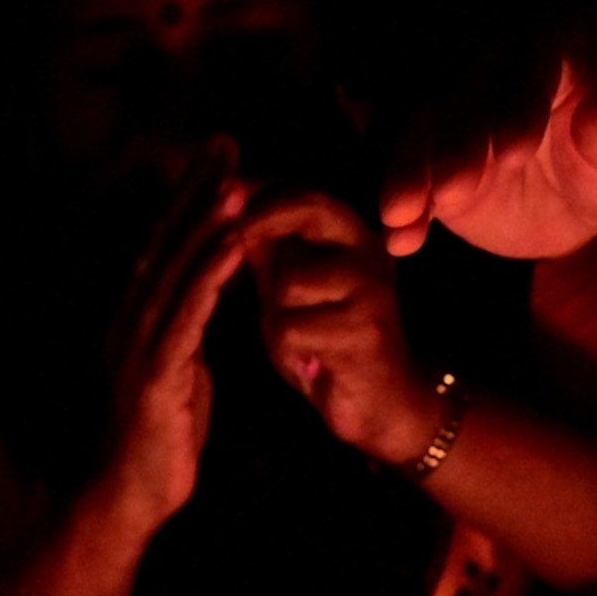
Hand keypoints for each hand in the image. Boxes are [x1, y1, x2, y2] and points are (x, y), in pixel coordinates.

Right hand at [94, 140, 255, 532]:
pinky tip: (235, 243)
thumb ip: (184, 340)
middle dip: (196, 191)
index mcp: (137, 322)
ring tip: (236, 180)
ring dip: (206, 222)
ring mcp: (140, 347)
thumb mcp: (177, 378)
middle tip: (227, 143)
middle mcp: (131, 323)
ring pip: (175, 271)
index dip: (190, 202)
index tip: (221, 161)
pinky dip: (211, 274)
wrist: (130, 500)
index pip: (164, 249)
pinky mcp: (157, 375)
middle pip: (164, 243)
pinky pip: (188, 315)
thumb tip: (199, 313)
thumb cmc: (157, 446)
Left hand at [244, 190, 434, 464]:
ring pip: (290, 282)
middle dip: (261, 220)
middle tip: (234, 239)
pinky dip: (288, 351)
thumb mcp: (290, 288)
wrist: (377, 404)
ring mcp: (372, 290)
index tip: (219, 193)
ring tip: (296, 338)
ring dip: (276, 316)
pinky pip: (295, 328)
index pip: (303, 191)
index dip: (257, 191)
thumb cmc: (327, 343)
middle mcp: (369, 253)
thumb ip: (265, 248)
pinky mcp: (366, 332)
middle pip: (309, 210)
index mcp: (351, 237)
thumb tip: (225, 201)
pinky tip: (309, 364)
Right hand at [379, 47, 596, 259]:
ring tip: (404, 215)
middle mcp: (506, 50)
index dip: (522, 97)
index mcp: (569, 34)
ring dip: (412, 169)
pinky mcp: (429, 138)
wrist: (577, 194)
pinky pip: (406, 161)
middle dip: (459, 140)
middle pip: (472, 84)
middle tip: (455, 191)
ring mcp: (461, 93)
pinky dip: (401, 199)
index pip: (540, 50)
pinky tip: (401, 238)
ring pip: (427, 120)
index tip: (512, 150)